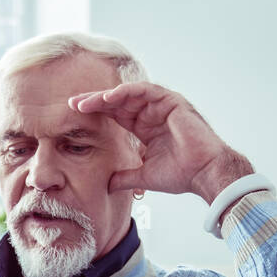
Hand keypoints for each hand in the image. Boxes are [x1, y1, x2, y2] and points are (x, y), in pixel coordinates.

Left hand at [67, 82, 251, 202]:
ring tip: (85, 103)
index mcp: (146, 128)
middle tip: (72, 104)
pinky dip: (126, 92)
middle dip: (94, 102)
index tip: (74, 115)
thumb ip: (125, 177)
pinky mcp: (172, 101)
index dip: (96, 113)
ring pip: (128, 94)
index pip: (116, 115)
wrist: (204, 174)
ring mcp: (162, 106)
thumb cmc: (181, 175)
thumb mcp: (144, 176)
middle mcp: (153, 114)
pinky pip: (145, 91)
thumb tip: (106, 186)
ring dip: (105, 97)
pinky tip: (109, 98)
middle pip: (118, 102)